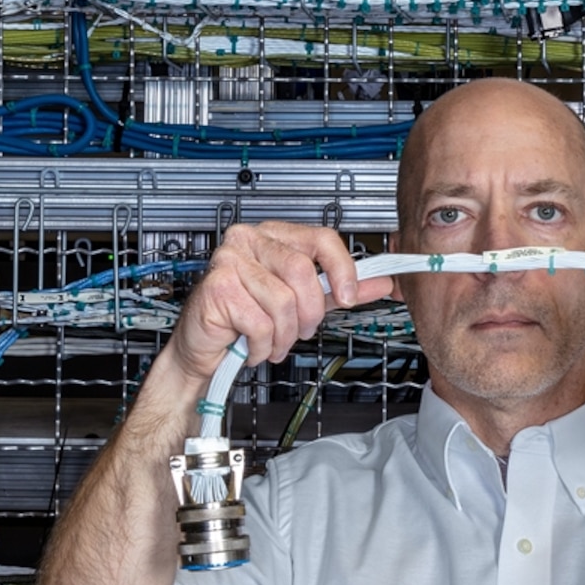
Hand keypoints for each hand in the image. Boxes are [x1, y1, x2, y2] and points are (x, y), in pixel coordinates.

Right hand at [163, 222, 395, 393]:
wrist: (203, 348)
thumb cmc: (247, 320)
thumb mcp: (302, 302)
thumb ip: (339, 290)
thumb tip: (381, 281)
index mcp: (273, 235)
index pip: (320, 238)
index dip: (342, 269)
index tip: (349, 296)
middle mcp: (249, 240)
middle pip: (302, 271)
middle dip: (309, 313)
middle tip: (299, 330)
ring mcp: (229, 261)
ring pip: (283, 302)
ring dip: (283, 335)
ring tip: (271, 340)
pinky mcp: (218, 287)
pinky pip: (261, 323)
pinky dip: (262, 345)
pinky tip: (251, 344)